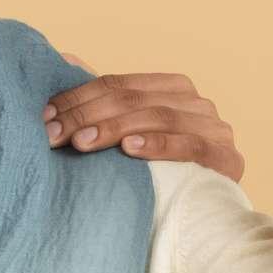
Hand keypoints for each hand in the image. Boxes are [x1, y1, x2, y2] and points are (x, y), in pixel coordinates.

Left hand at [43, 51, 244, 183]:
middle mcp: (196, 102)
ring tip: (81, 142)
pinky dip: (158, 144)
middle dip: (86, 116)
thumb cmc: (162, 170)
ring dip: (114, 129)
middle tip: (53, 134)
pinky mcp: (226, 158)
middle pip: (132, 99)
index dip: (77, 97)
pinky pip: (190, 145)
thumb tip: (66, 59)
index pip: (117, 84)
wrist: (209, 213)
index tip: (45, 116)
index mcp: (172, 88)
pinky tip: (130, 148)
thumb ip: (105, 101)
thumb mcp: (132, 133)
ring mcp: (214, 128)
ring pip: (157, 117)